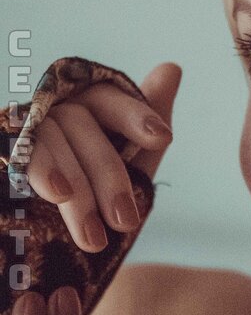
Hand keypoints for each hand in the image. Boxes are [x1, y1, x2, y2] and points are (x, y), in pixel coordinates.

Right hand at [23, 62, 181, 252]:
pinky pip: (23, 151)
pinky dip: (42, 170)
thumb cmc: (94, 197)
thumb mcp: (129, 164)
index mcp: (83, 107)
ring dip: (78, 191)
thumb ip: (145, 124)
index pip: (108, 98)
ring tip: (96, 237)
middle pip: (81, 124)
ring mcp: (24, 128)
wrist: (47, 247)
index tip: (163, 138)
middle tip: (126, 222)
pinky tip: (57, 194)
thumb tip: (171, 67)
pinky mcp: (7, 148)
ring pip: (53, 142)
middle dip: (109, 175)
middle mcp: (51, 110)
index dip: (135, 114)